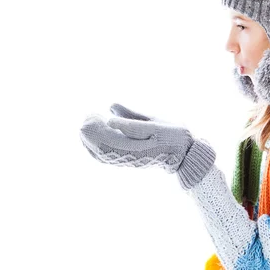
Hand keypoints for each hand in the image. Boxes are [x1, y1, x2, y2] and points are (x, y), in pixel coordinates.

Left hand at [80, 104, 215, 189]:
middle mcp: (141, 150)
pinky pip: (108, 158)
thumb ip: (132, 115)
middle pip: (113, 144)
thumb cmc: (172, 134)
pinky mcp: (129, 163)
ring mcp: (134, 159)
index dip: (114, 124)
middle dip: (96, 132)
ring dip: (93, 140)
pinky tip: (89, 141)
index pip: (131, 131)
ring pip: (107, 153)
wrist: (183, 156)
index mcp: (153, 135)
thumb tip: (110, 107)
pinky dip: (95, 149)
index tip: (101, 116)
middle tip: (87, 119)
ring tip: (86, 127)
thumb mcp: (155, 120)